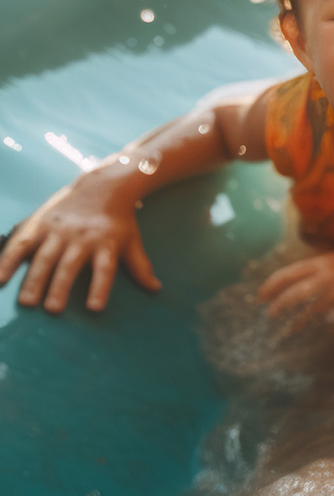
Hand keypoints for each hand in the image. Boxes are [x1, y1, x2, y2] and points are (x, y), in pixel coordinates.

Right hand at [0, 180, 160, 312]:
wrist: (102, 186)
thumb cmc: (118, 220)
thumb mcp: (132, 240)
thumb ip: (140, 266)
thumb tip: (156, 289)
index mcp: (106, 243)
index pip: (105, 268)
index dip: (100, 288)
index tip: (95, 308)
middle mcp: (81, 237)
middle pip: (70, 264)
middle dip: (60, 287)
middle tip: (52, 310)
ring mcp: (59, 230)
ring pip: (45, 257)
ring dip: (35, 279)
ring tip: (27, 302)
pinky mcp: (40, 224)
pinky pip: (22, 243)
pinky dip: (9, 260)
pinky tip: (0, 278)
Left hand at [258, 250, 333, 328]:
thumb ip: (317, 267)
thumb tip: (292, 279)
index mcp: (324, 261)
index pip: (288, 273)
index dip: (270, 286)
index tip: (260, 297)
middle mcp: (331, 275)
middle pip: (296, 293)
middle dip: (279, 306)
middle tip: (270, 315)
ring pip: (313, 311)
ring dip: (298, 322)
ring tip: (290, 329)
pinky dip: (329, 329)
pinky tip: (325, 333)